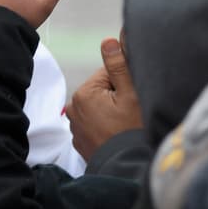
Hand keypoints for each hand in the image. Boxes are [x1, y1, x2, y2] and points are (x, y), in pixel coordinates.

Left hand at [68, 37, 142, 160]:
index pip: (108, 75)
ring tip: (125, 127)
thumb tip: (109, 40)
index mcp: (83, 93)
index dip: (125, 84)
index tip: (133, 98)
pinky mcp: (81, 142)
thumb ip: (119, 65)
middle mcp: (74, 108)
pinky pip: (96, 125)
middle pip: (103, 91)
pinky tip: (118, 136)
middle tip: (131, 114)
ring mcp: (76, 127)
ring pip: (100, 108)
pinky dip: (106, 128)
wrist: (127, 168)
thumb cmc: (132, 131)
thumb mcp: (130, 94)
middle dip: (118, 99)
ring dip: (113, 113)